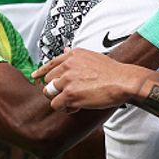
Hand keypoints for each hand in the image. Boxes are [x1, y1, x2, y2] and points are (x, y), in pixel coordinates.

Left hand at [32, 48, 146, 110]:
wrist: (122, 81)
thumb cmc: (111, 71)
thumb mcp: (91, 56)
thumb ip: (76, 56)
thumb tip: (66, 50)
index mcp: (72, 55)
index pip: (50, 63)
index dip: (41, 72)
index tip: (35, 76)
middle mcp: (67, 66)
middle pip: (48, 81)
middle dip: (55, 89)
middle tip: (68, 95)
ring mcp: (67, 80)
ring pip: (50, 94)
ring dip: (60, 100)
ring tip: (73, 102)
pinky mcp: (69, 94)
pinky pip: (57, 104)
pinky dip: (65, 108)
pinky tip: (76, 107)